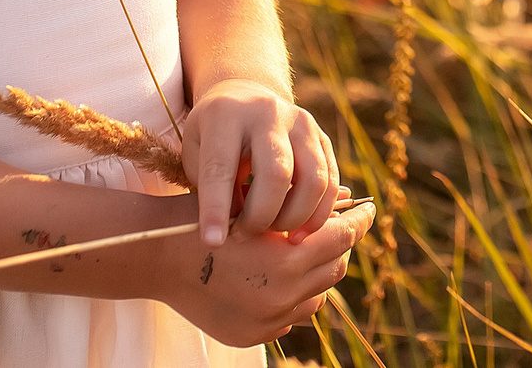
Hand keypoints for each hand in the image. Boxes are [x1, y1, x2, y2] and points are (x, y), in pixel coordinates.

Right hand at [163, 196, 374, 347]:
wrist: (160, 258)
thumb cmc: (210, 218)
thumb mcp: (258, 204)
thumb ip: (303, 204)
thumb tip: (349, 195)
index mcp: (287, 261)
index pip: (342, 239)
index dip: (360, 221)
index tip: (370, 207)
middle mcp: (283, 297)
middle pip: (334, 269)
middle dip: (338, 246)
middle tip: (337, 227)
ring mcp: (268, 322)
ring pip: (318, 297)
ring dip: (318, 274)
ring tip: (308, 251)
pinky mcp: (253, 336)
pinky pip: (292, 317)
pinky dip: (295, 296)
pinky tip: (284, 276)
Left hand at [181, 80, 341, 244]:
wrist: (245, 97)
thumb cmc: (213, 136)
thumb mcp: (196, 155)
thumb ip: (212, 190)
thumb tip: (239, 228)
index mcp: (226, 115)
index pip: (220, 167)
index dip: (216, 209)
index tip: (212, 242)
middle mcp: (268, 113)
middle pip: (276, 173)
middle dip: (261, 216)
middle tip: (243, 234)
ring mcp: (302, 123)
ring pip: (313, 180)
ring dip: (294, 218)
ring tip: (273, 233)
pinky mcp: (322, 137)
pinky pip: (331, 182)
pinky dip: (318, 214)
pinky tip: (298, 232)